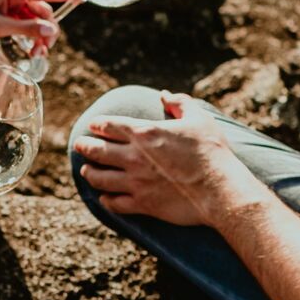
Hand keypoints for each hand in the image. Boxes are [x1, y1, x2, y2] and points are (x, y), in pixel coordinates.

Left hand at [0, 0, 80, 57]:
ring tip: (36, 55)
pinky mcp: (6, 14)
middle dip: (46, 30)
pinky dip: (29, 37)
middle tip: (45, 50)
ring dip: (38, 37)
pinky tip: (29, 50)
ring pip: (35, 20)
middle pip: (42, 11)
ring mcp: (11, 5)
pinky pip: (25, 24)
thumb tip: (51, 30)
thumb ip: (26, 28)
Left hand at [71, 92, 259, 227]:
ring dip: (90, 173)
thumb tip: (165, 95)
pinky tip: (104, 198)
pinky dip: (105, 200)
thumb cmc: (211, 151)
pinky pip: (113, 203)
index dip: (97, 125)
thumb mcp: (199, 118)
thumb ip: (179, 103)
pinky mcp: (142, 204)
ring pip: (99, 178)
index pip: (108, 126)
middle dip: (84, 146)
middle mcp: (133, 157)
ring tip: (86, 171)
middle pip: (96, 150)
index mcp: (144, 133)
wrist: (220, 189)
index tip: (93, 126)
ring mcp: (135, 182)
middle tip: (79, 145)